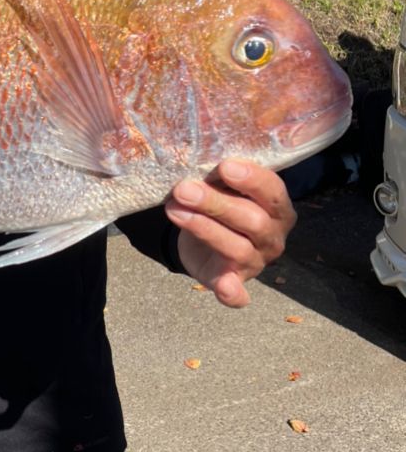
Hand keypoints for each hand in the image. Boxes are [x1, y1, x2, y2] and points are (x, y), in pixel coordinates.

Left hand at [164, 160, 296, 307]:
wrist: (203, 236)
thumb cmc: (220, 202)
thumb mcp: (222, 186)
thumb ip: (220, 177)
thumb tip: (201, 158)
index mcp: (277, 207)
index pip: (273, 191)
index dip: (252, 179)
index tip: (224, 166)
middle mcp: (272, 236)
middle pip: (253, 220)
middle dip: (216, 203)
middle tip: (184, 189)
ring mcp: (255, 261)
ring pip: (237, 247)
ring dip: (204, 228)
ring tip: (174, 210)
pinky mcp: (234, 281)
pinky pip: (237, 292)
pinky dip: (233, 293)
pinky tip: (226, 289)